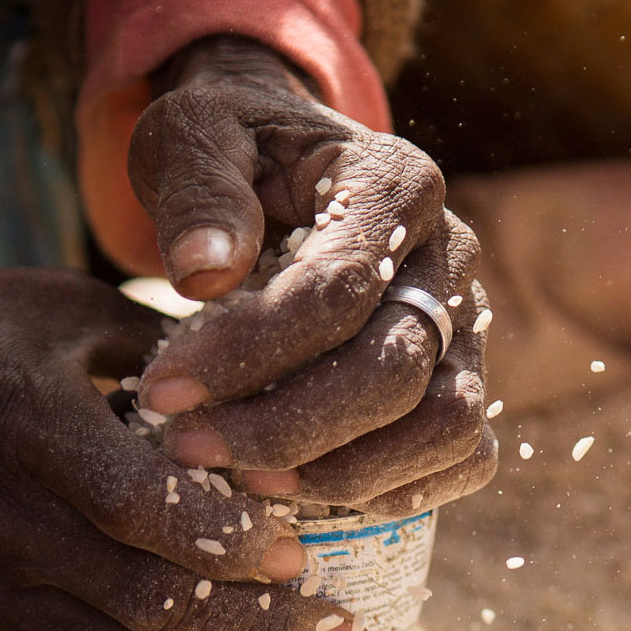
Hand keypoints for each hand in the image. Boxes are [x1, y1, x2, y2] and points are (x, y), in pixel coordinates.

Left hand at [128, 35, 496, 514]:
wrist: (279, 159)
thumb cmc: (233, 148)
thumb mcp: (195, 137)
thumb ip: (199, 192)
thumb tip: (204, 272)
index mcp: (395, 183)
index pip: (339, 288)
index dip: (248, 353)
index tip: (161, 391)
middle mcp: (450, 255)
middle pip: (396, 369)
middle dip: (287, 426)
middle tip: (188, 448)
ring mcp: (469, 323)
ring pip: (446, 424)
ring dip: (347, 473)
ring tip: (247, 482)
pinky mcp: (463, 374)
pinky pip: (465, 453)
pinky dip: (398, 491)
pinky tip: (306, 494)